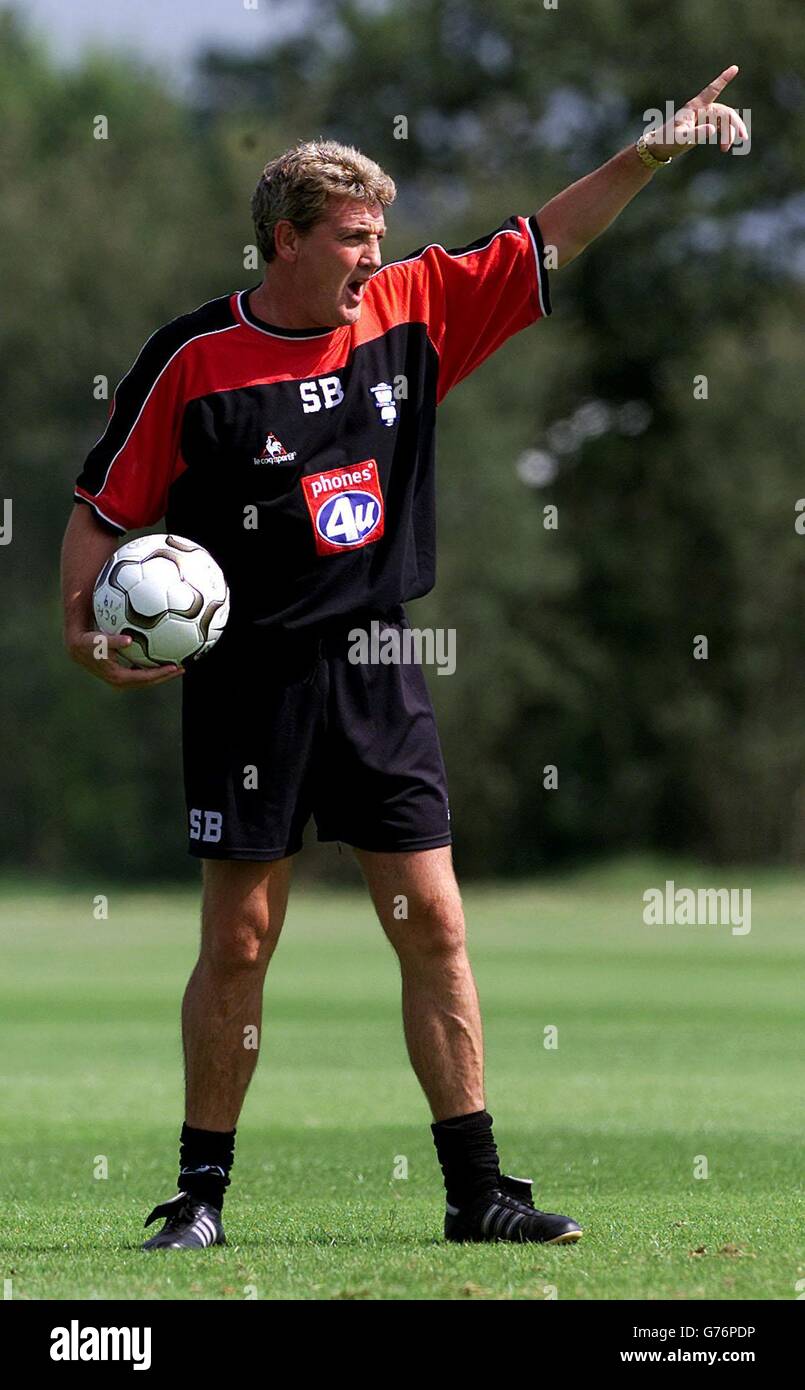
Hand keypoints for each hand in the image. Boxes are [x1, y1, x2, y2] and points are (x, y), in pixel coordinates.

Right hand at [66, 630, 184, 688]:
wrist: (78, 648)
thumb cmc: (90, 642)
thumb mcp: (100, 641)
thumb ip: (114, 641)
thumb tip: (128, 639)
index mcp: (119, 676)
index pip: (144, 677)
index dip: (160, 674)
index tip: (174, 667)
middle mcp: (121, 681)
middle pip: (149, 681)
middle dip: (165, 676)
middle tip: (183, 668)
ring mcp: (122, 679)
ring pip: (146, 679)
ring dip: (161, 674)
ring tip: (177, 665)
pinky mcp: (122, 674)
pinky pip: (141, 673)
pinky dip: (152, 668)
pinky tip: (163, 659)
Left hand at [646, 65, 748, 160]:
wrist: (659, 147)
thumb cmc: (667, 140)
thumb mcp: (681, 138)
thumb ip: (696, 134)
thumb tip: (713, 130)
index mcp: (695, 107)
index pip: (712, 90)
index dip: (723, 79)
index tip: (735, 68)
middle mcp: (702, 109)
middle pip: (725, 112)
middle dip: (735, 124)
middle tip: (743, 138)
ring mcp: (704, 117)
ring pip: (724, 121)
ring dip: (730, 133)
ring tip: (725, 149)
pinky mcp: (704, 125)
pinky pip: (721, 127)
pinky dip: (725, 136)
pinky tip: (724, 148)